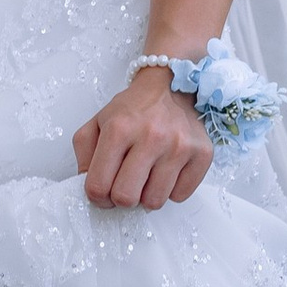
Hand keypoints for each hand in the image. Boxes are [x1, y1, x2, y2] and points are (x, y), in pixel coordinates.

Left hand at [73, 64, 210, 211]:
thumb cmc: (133, 109)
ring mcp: (179, 146)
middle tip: (125, 184)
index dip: (97, 196)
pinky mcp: (202, 154)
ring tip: (147, 175)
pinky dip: (171, 190)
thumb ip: (84, 154)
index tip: (103, 192)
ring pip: (155, 201)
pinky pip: (180, 195)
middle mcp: (151, 136)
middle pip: (126, 198)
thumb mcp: (97, 122)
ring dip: (147, 194)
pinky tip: (166, 171)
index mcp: (119, 129)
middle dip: (121, 198)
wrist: (170, 85)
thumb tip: (90, 187)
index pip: (98, 186)